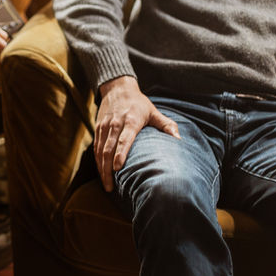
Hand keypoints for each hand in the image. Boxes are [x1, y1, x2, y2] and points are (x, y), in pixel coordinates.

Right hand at [95, 76, 179, 191]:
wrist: (117, 88)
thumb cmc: (139, 103)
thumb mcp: (154, 112)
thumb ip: (167, 125)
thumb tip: (179, 140)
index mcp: (131, 120)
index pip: (124, 139)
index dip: (120, 153)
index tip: (117, 168)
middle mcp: (115, 123)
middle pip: (108, 148)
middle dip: (108, 169)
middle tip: (111, 187)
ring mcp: (104, 126)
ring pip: (99, 150)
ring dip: (101, 168)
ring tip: (106, 185)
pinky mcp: (98, 127)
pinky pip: (96, 147)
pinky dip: (97, 161)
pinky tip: (102, 173)